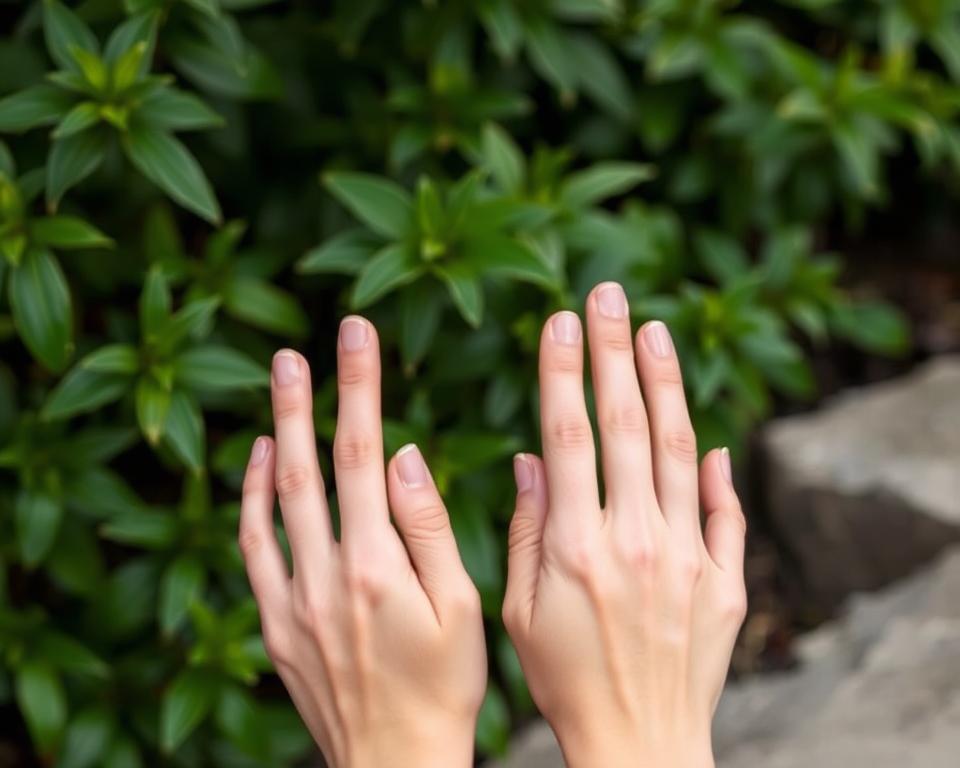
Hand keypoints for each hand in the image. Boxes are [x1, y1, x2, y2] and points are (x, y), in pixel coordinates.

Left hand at [239, 316, 486, 767]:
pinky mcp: (275, 622)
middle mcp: (325, 574)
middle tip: (298, 348)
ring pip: (276, 498)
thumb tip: (405, 457)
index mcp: (377, 566)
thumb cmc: (444, 689)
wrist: (393, 763)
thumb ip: (429, 528)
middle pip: (311, 466)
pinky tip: (258, 459)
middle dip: (306, 399)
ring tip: (279, 381)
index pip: (365, 455)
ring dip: (276, 434)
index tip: (355, 337)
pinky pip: (253, 546)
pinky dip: (252, 497)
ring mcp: (292, 599)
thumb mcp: (462, 608)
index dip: (359, 388)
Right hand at [502, 283, 746, 767]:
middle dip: (615, 352)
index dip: (564, 371)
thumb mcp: (519, 610)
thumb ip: (527, 528)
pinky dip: (717, 470)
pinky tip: (712, 432)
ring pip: (679, 451)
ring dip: (665, 387)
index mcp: (574, 546)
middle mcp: (634, 541)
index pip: (569, 436)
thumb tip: (534, 459)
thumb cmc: (564, 679)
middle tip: (611, 295)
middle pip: (627, 426)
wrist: (638, 744)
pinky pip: (722, 512)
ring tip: (655, 332)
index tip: (563, 321)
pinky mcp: (723, 582)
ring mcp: (685, 558)